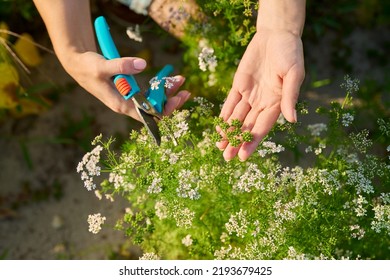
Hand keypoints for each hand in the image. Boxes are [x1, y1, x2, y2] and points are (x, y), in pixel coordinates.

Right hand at [63, 51, 190, 121]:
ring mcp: (129, 98)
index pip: (147, 114)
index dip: (164, 109)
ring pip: (153, 100)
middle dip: (171, 100)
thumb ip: (121, 65)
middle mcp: (127, 105)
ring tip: (180, 79)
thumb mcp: (102, 66)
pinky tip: (169, 77)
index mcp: (121, 104)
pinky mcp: (130, 91)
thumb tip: (143, 64)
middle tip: (186, 90)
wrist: (78, 65)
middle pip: (154, 109)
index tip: (177, 99)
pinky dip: (159, 86)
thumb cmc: (88, 68)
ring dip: (167, 92)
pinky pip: (149, 92)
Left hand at [216, 29, 304, 160]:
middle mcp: (262, 102)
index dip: (253, 142)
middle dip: (238, 142)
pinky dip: (224, 115)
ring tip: (220, 148)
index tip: (243, 156)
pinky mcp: (239, 85)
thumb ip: (290, 96)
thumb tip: (292, 120)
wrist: (276, 34)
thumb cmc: (290, 52)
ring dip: (229, 133)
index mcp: (277, 103)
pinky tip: (218, 128)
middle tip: (227, 158)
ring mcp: (250, 95)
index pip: (262, 127)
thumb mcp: (294, 74)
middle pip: (248, 127)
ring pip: (237, 118)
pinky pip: (230, 103)